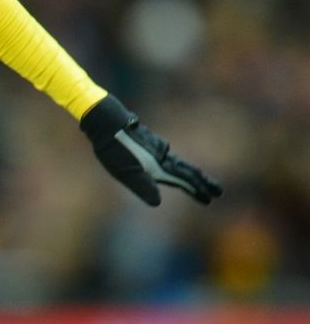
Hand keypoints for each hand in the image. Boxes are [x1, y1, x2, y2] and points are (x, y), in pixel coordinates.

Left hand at [80, 94, 222, 205]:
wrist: (105, 120)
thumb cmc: (113, 148)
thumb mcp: (124, 171)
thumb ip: (142, 186)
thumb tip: (158, 203)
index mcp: (158, 165)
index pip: (183, 180)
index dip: (196, 190)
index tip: (210, 199)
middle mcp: (161, 155)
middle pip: (187, 170)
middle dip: (202, 182)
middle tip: (218, 192)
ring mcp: (155, 147)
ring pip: (178, 162)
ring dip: (191, 173)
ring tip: (199, 180)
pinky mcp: (147, 142)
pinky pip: (168, 156)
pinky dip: (177, 164)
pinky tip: (171, 164)